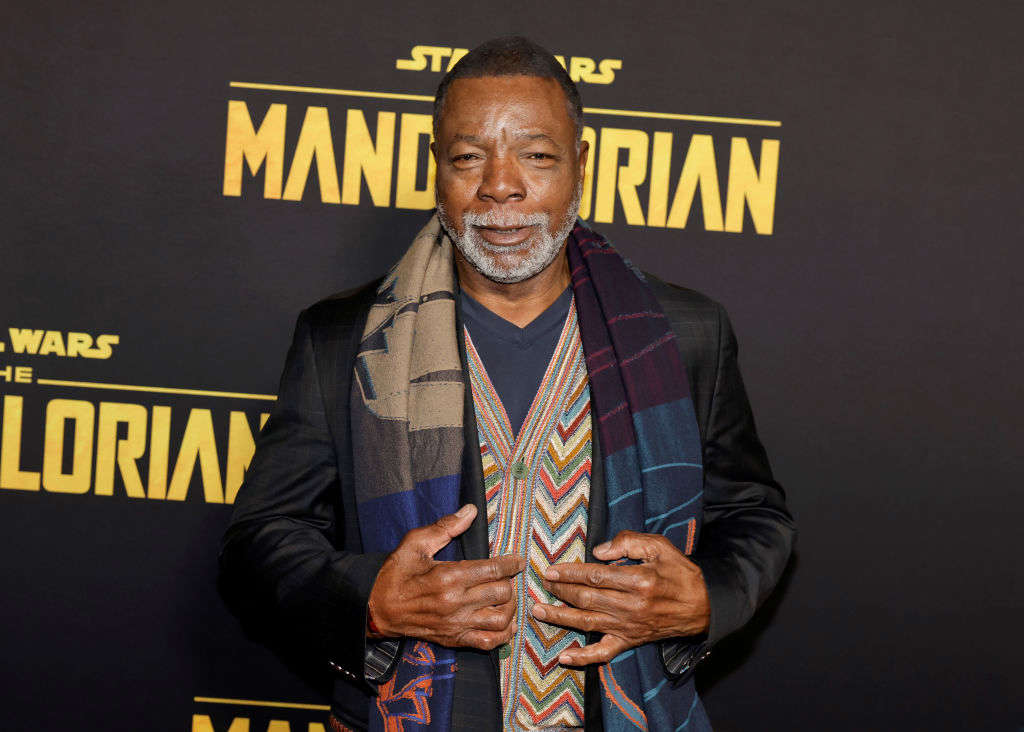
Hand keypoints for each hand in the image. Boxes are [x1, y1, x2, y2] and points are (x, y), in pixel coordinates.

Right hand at [367, 504, 525, 650]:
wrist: (375, 609)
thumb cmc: (395, 574)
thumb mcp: (416, 543)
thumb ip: (445, 527)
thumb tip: (470, 510)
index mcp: (449, 576)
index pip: (494, 570)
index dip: (512, 563)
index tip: (518, 560)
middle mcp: (456, 603)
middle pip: (502, 593)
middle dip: (510, 582)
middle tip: (507, 575)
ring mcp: (456, 624)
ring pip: (501, 619)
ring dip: (510, 607)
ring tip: (506, 597)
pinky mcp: (454, 639)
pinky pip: (488, 643)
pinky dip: (503, 634)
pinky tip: (505, 622)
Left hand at [532, 530, 708, 664]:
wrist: (703, 606)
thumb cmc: (680, 572)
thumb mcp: (660, 546)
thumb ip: (629, 542)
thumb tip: (598, 550)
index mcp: (638, 580)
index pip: (595, 575)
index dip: (570, 572)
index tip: (552, 569)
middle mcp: (631, 606)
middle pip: (586, 598)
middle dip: (560, 591)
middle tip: (543, 583)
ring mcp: (628, 627)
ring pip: (587, 623)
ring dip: (559, 617)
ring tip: (537, 611)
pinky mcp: (630, 641)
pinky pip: (604, 653)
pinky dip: (583, 657)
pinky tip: (563, 656)